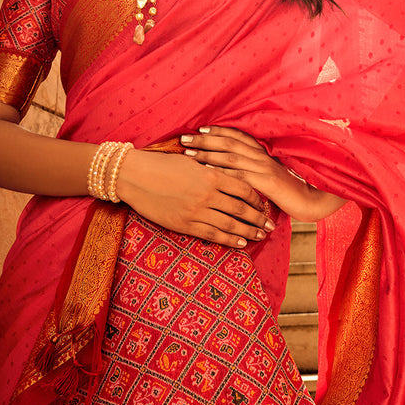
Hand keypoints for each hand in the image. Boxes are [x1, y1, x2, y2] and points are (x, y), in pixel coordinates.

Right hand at [115, 148, 273, 247]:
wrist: (133, 175)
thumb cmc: (160, 164)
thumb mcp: (190, 161)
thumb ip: (210, 169)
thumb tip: (227, 174)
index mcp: (211, 174)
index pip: (243, 188)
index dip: (256, 198)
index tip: (263, 204)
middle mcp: (207, 194)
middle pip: (241, 209)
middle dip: (258, 218)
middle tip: (271, 225)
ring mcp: (196, 211)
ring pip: (230, 225)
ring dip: (248, 231)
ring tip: (260, 235)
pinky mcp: (184, 224)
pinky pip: (212, 235)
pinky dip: (229, 240)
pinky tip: (240, 243)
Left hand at [180, 127, 345, 222]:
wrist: (311, 200)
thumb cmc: (289, 190)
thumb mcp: (270, 175)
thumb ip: (254, 168)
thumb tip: (233, 168)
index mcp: (263, 152)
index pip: (237, 136)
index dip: (217, 132)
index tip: (199, 130)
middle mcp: (262, 156)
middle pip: (229, 143)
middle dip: (205, 140)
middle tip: (184, 138)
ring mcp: (264, 168)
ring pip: (230, 157)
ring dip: (207, 154)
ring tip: (189, 153)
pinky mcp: (266, 182)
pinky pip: (239, 176)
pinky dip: (221, 173)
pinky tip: (206, 174)